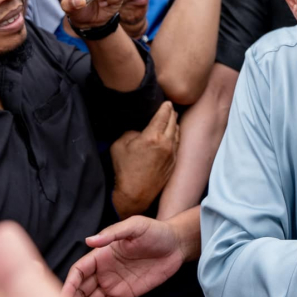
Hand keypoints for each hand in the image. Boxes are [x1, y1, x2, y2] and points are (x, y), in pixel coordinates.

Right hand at [62, 213, 185, 296]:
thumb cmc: (155, 231)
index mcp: (101, 255)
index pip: (79, 272)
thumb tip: (88, 240)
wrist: (177, 244)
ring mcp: (114, 284)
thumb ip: (112, 234)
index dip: (70, 284)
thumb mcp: (134, 227)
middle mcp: (103, 271)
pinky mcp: (126, 294)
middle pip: (82, 290)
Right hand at [109, 101, 178, 216]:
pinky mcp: (173, 163)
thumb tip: (139, 130)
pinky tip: (172, 135)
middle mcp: (166, 144)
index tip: (167, 101)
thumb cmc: (124, 170)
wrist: (134, 195)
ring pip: (177, 133)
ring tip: (171, 119)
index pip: (163, 115)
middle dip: (172, 113)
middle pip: (173, 122)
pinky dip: (175, 137)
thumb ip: (130, 132)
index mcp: (152, 137)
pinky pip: (177, 145)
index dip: (166, 106)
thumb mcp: (119, 145)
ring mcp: (172, 154)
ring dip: (175, 124)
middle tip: (170, 107)